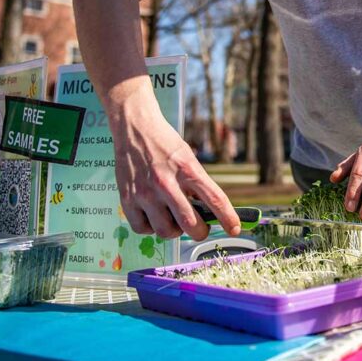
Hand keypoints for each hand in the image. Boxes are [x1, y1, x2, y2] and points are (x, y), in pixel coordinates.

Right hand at [112, 109, 239, 239]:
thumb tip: (208, 213)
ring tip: (173, 219)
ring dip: (174, 231)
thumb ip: (197, 184)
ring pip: (166, 231)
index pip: (215, 199)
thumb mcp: (188, 158)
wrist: (135, 128)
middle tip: (199, 228)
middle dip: (200, 232)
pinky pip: (143, 229)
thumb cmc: (165, 144)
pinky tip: (153, 216)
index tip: (234, 229)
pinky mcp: (127, 198)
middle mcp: (167, 183)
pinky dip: (150, 228)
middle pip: (190, 224)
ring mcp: (145, 192)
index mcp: (188, 170)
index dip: (228, 218)